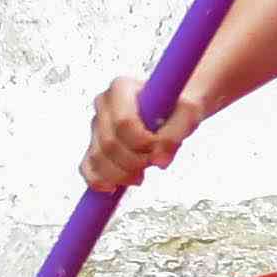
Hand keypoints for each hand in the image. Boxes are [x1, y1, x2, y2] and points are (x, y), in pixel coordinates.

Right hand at [83, 73, 197, 196]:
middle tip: (153, 162)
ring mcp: (96, 126)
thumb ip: (176, 133)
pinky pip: (87, 168)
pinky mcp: (95, 146)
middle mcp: (103, 105)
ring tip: (141, 175)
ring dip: (120, 174)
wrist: (173, 107)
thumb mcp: (189, 112)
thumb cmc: (178, 105)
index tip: (158, 147)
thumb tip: (160, 160)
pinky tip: (113, 188)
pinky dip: (98, 181)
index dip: (141, 142)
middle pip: (109, 144)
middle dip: (133, 161)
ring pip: (97, 159)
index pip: (123, 122)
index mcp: (121, 88)